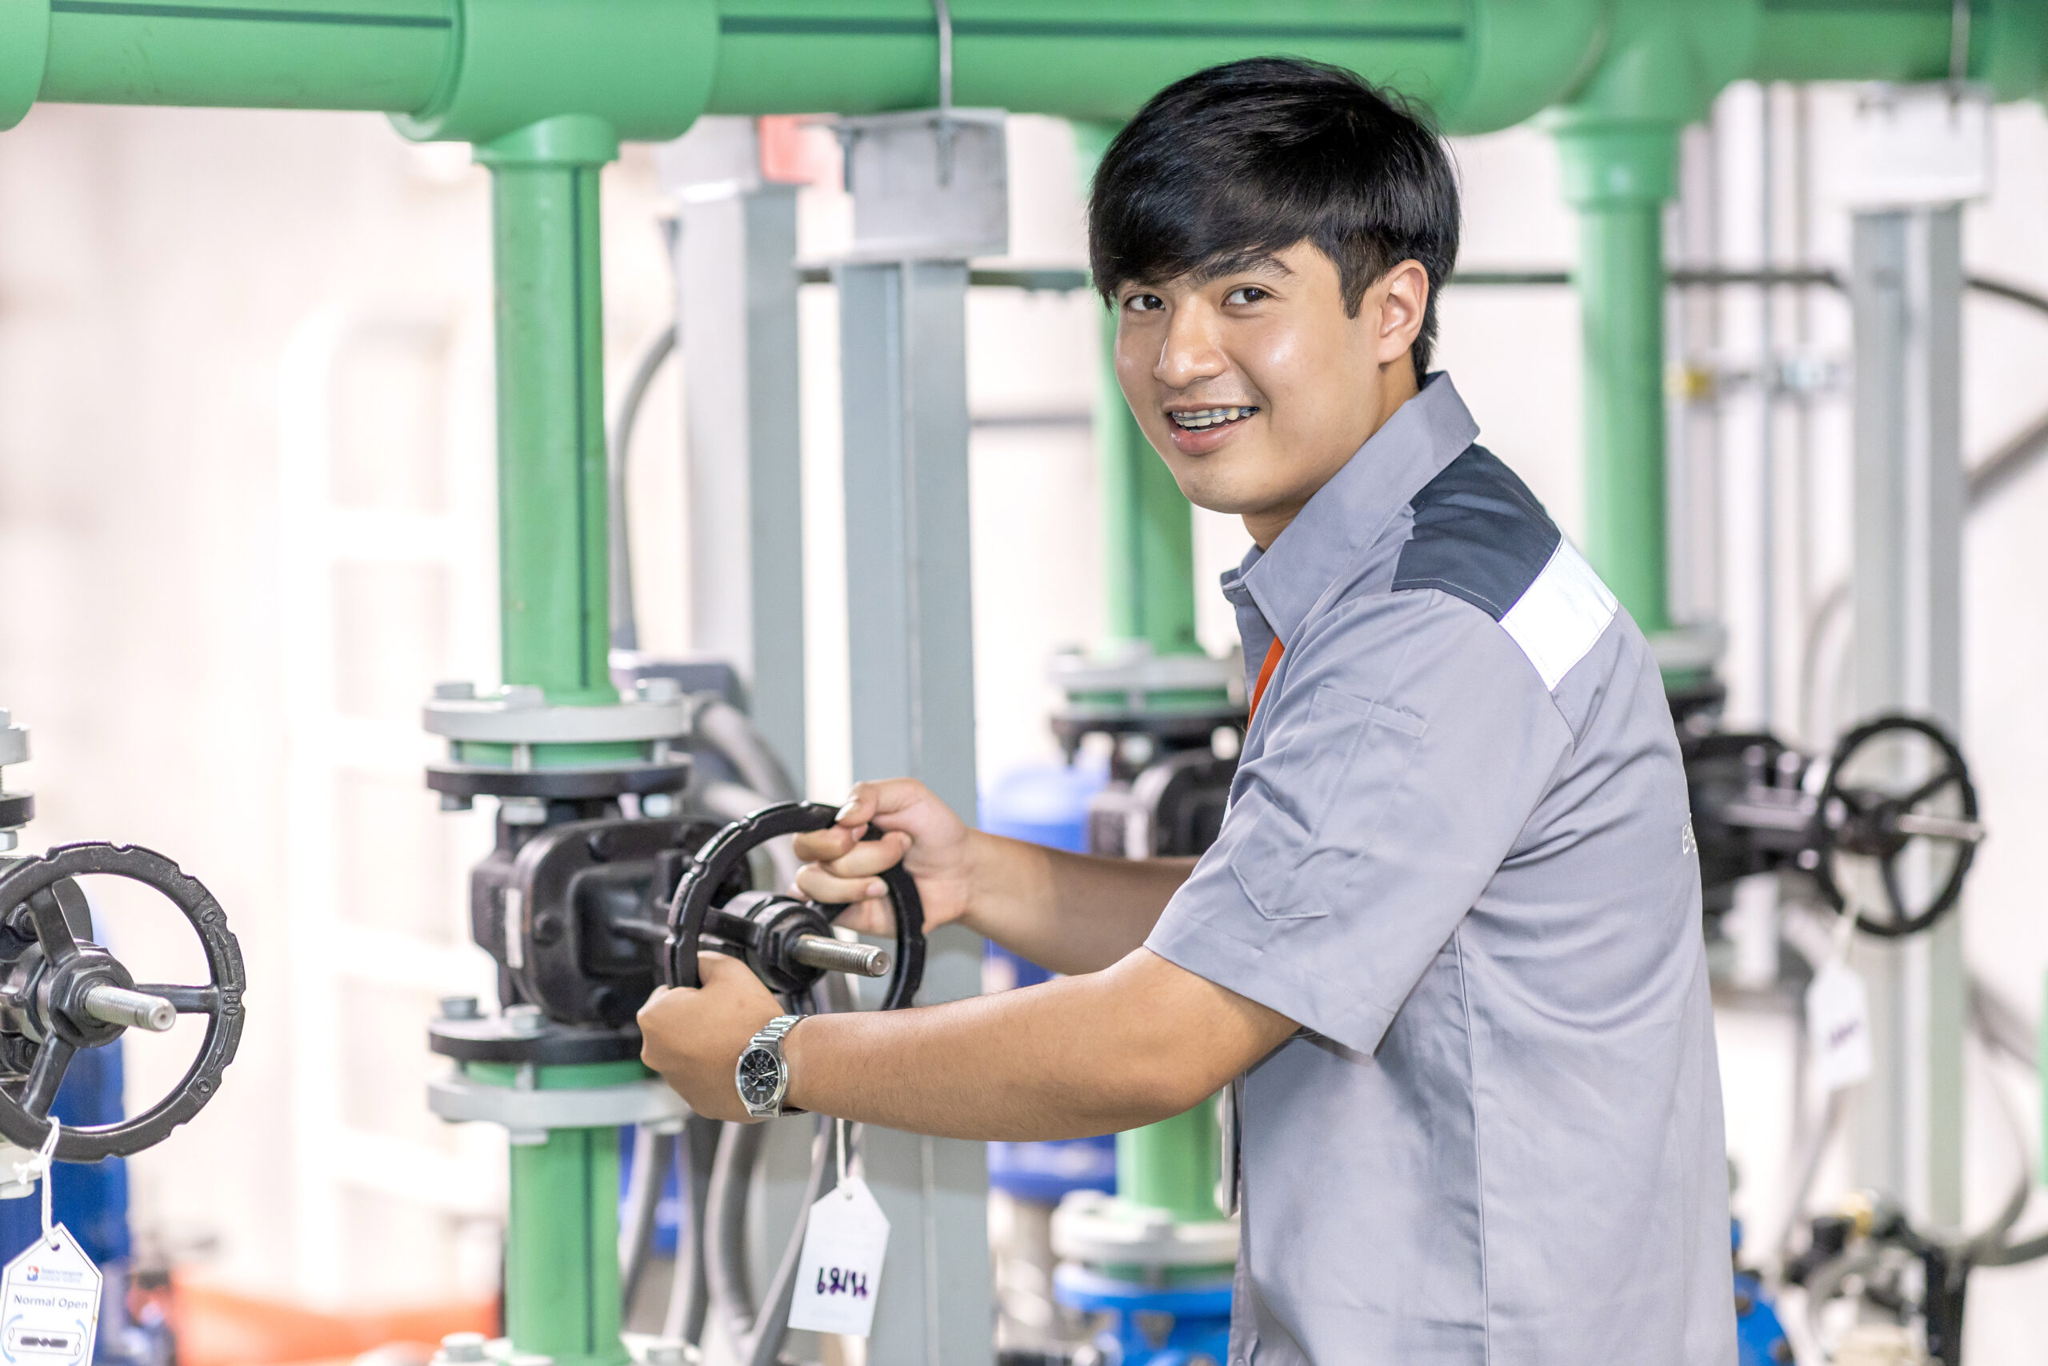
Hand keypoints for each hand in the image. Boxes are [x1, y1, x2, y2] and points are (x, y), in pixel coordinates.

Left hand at [638, 953, 780, 1121]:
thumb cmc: (750, 1020)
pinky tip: (737, 1064)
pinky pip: (702, 1079)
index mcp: (654, 1018)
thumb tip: (697, 963)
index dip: (693, 992)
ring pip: (687, 1054)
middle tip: (728, 1020)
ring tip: (736, 1043)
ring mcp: (674, 1081)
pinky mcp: (695, 1101)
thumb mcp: (729, 970)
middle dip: (696, 1021)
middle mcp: (654, 1053)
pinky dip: (715, 1071)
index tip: (715, 1000)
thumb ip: (704, 960)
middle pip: (674, 1027)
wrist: (778, 1066)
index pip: (667, 994)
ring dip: (705, 1047)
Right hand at [793, 778, 976, 936]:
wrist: (961, 872)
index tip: (863, 830)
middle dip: (857, 855)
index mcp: (842, 823)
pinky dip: (853, 899)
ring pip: (816, 884)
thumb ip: (869, 794)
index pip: (807, 830)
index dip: (832, 834)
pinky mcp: (848, 911)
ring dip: (859, 880)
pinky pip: (826, 909)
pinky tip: (878, 893)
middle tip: (892, 850)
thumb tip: (842, 816)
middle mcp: (835, 853)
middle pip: (809, 855)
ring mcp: (839, 884)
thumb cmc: (936, 832)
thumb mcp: (908, 794)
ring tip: (890, 877)